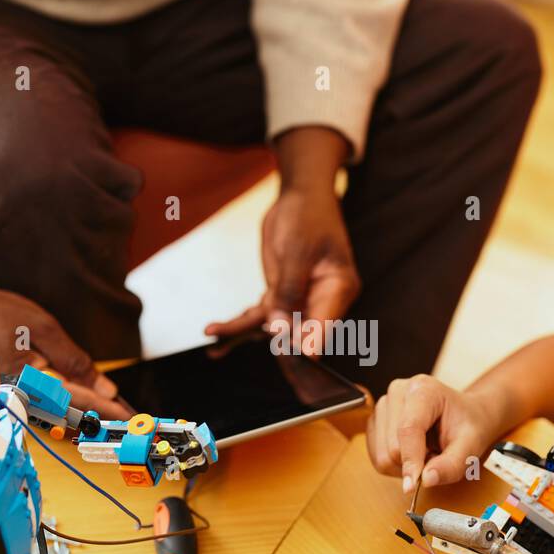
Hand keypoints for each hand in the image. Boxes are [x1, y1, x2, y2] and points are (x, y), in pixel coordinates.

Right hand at [0, 242, 129, 417]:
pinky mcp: (3, 394)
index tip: (131, 416)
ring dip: (81, 411)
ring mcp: (10, 399)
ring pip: (55, 411)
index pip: (81, 402)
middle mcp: (21, 399)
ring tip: (107, 409)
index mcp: (32, 384)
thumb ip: (74, 360)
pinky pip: (38, 403)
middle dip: (99, 415)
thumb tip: (104, 387)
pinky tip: (75, 399)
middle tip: (126, 417)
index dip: (109, 410)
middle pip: (69, 413)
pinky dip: (61, 403)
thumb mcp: (41, 328)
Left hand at [205, 127, 359, 352]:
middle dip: (266, 345)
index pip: (322, 325)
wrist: (299, 197)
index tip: (289, 356)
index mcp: (338, 290)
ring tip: (215, 342)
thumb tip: (278, 327)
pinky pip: (259, 316)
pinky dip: (237, 323)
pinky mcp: (280, 297)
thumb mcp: (297, 252)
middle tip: (235, 348)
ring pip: (271, 327)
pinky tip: (215, 332)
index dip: (305, 345)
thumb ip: (289, 290)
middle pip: (296, 334)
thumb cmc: (308, 216)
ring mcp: (299, 300)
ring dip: (241, 334)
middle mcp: (321, 301)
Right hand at [367, 374, 503, 492]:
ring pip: (382, 455)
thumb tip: (426, 480)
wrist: (465, 414)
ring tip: (426, 451)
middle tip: (436, 456)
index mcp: (423, 390)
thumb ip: (451, 465)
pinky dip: (395, 464)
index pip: (408, 430)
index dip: (410, 460)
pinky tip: (413, 452)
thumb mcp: (471, 446)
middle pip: (392, 447)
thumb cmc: (469, 426)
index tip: (412, 487)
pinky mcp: (375, 421)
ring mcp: (383, 405)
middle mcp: (397, 392)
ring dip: (405, 465)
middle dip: (415, 463)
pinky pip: (377, 457)